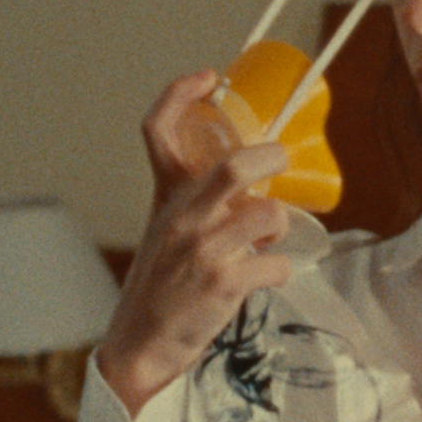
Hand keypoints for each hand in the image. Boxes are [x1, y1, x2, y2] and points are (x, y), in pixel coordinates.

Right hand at [97, 71, 294, 416]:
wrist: (140, 344)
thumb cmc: (162, 284)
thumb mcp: (167, 230)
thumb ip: (202, 202)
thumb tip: (260, 185)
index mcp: (166, 198)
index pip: (158, 131)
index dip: (179, 93)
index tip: (208, 76)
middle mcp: (182, 218)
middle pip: (231, 167)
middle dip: (268, 158)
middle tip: (282, 158)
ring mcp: (203, 251)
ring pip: (267, 216)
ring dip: (279, 228)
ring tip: (268, 244)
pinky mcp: (223, 284)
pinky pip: (277, 265)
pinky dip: (280, 271)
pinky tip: (265, 278)